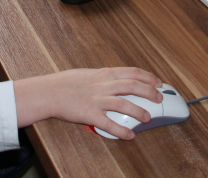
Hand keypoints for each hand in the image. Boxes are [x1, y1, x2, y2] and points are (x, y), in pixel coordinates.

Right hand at [14, 67, 162, 139]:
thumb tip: (116, 80)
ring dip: (139, 111)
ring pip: (124, 104)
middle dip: (150, 92)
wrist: (48, 92)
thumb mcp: (88, 74)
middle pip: (133, 86)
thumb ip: (103, 78)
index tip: (158, 81)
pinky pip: (109, 124)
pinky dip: (122, 131)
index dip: (148, 76)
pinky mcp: (90, 115)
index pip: (132, 72)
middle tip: (159, 98)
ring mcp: (96, 100)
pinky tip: (130, 136)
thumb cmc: (65, 83)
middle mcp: (102, 85)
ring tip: (147, 118)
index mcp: (103, 74)